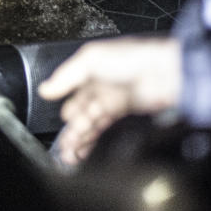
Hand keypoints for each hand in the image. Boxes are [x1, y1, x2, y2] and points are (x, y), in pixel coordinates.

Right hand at [37, 36, 181, 164]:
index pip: (72, 92)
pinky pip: (106, 129)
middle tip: (64, 146)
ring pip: (92, 123)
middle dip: (71, 130)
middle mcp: (102, 85)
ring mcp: (115, 100)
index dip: (65, 108)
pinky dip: (95, 140)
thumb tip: (46, 89)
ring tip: (72, 153)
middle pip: (81, 112)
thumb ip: (66, 75)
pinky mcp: (126, 114)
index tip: (59, 124)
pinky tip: (88, 148)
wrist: (164, 73)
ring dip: (81, 138)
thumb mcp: (90, 59)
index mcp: (91, 69)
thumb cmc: (133, 57)